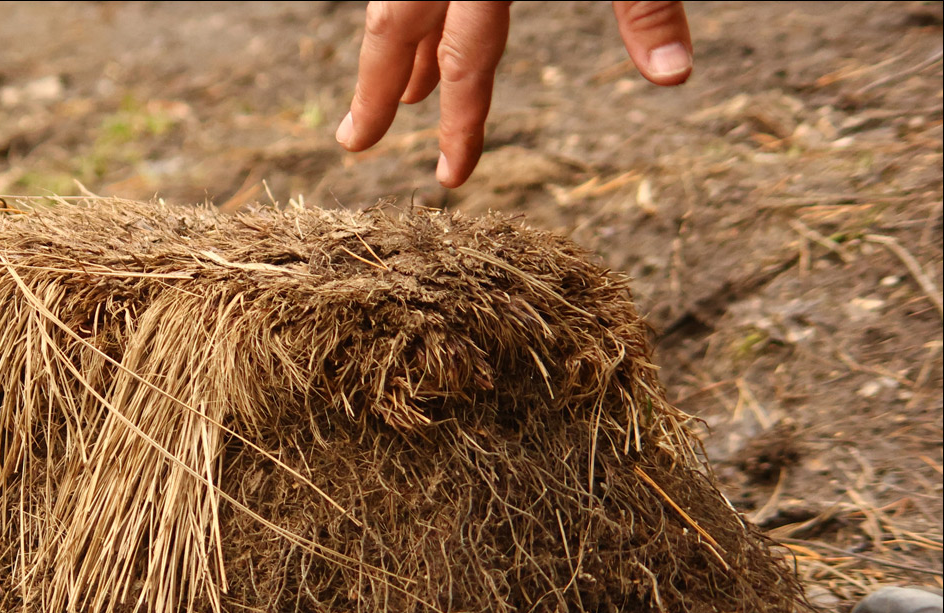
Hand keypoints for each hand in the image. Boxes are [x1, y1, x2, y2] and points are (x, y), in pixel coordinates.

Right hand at [335, 1, 693, 187]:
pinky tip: (408, 23)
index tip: (452, 177)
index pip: (469, 56)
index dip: (462, 122)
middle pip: (396, 24)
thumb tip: (673, 79)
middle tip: (357, 145)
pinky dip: (406, 3)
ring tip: (395, 98)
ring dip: (393, 46)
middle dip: (376, 90)